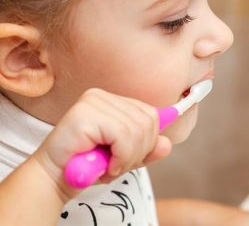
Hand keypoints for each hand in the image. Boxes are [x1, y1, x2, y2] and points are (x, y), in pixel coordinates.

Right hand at [32, 88, 171, 200]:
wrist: (54, 179)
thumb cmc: (88, 166)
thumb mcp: (125, 158)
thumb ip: (146, 150)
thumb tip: (167, 144)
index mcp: (113, 100)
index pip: (150, 113)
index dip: (149, 140)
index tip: (132, 157)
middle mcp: (103, 95)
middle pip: (147, 120)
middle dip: (140, 151)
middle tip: (119, 165)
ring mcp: (93, 101)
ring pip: (137, 129)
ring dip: (129, 158)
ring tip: (111, 166)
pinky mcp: (85, 113)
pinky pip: (122, 135)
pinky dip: (121, 157)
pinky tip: (107, 165)